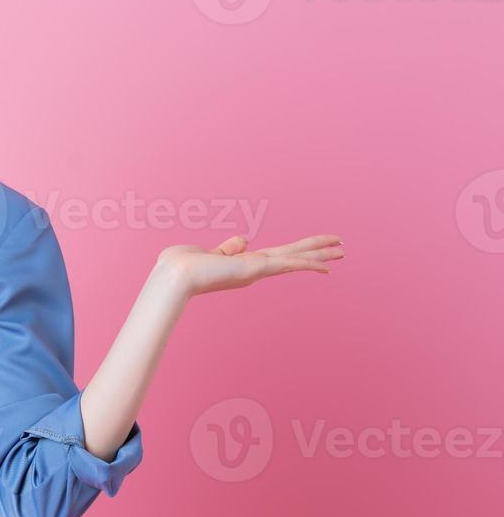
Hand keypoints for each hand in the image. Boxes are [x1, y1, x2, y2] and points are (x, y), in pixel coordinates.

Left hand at [158, 233, 344, 298]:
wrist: (174, 276)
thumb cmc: (182, 266)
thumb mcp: (210, 253)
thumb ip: (228, 249)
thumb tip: (244, 240)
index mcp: (244, 264)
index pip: (278, 255)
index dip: (297, 252)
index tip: (314, 250)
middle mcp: (255, 269)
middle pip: (293, 256)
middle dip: (317, 252)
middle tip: (341, 248)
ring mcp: (257, 270)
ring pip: (296, 259)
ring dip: (320, 255)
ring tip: (343, 251)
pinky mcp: (256, 269)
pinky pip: (288, 265)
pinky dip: (308, 264)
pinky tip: (326, 266)